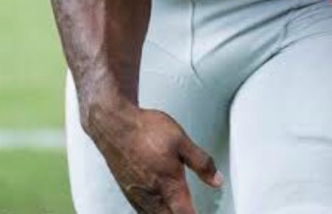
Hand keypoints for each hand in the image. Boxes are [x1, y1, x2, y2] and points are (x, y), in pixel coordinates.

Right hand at [92, 101, 222, 213]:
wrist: (114, 125)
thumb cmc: (146, 130)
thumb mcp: (181, 141)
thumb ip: (201, 162)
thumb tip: (217, 180)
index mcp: (169, 186)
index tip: (202, 213)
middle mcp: (153, 197)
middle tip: (190, 210)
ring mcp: (138, 197)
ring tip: (177, 209)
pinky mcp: (128, 192)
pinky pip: (143, 211)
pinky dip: (154, 213)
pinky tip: (158, 207)